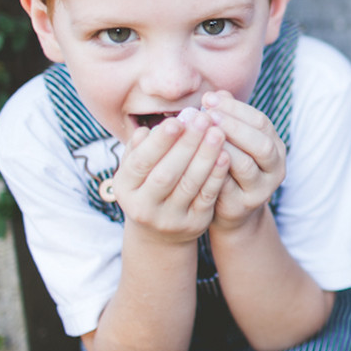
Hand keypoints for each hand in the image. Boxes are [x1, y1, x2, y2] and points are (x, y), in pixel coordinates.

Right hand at [111, 111, 229, 243]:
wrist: (161, 232)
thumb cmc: (149, 188)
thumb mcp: (137, 171)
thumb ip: (140, 149)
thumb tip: (146, 130)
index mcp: (125, 189)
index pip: (140, 162)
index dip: (159, 142)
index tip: (178, 120)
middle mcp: (144, 208)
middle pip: (166, 174)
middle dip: (186, 144)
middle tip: (203, 118)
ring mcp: (170, 219)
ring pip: (189, 184)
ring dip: (205, 156)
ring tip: (217, 132)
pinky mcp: (194, 224)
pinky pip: (207, 197)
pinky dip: (216, 175)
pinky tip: (225, 155)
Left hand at [201, 90, 286, 230]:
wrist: (230, 210)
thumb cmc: (228, 167)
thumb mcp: (232, 142)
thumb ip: (226, 119)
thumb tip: (216, 93)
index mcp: (275, 146)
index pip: (261, 122)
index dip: (235, 109)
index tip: (208, 98)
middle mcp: (275, 168)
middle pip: (261, 143)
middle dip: (233, 126)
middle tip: (206, 115)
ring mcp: (262, 189)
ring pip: (246, 165)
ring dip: (222, 147)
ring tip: (199, 135)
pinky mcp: (243, 206)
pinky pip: (226, 187)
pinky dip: (211, 171)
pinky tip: (193, 159)